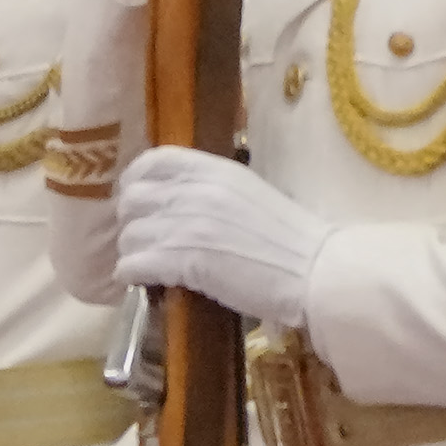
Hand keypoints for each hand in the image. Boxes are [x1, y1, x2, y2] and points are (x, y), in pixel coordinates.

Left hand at [111, 143, 334, 321]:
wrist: (316, 270)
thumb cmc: (290, 239)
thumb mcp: (248, 194)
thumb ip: (210, 191)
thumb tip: (175, 202)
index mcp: (213, 170)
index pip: (153, 162)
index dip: (135, 181)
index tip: (138, 200)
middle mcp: (194, 191)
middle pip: (131, 200)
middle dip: (132, 223)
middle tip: (146, 241)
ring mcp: (186, 225)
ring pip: (128, 236)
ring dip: (134, 254)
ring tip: (151, 266)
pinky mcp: (182, 260)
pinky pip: (131, 265)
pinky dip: (132, 276)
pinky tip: (147, 283)